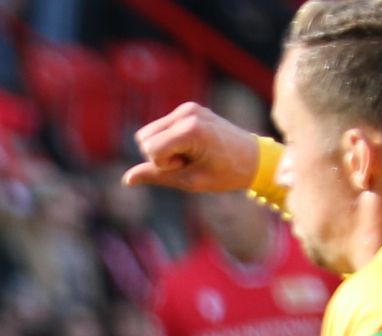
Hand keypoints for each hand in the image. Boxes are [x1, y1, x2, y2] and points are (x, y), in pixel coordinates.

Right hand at [125, 104, 262, 194]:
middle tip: (189, 160)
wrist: (254, 158)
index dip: (163, 164)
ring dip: (163, 148)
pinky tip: (192, 147)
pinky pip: (160, 128)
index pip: (149, 148)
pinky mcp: (189, 108)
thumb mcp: (190, 181)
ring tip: (191, 154)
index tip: (187, 165)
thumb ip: (156, 176)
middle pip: (144, 138)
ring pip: (148, 133)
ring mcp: (189, 108)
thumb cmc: (226, 173)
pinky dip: (169, 141)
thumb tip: (127, 179)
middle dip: (159, 155)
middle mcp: (188, 113)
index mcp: (191, 129)